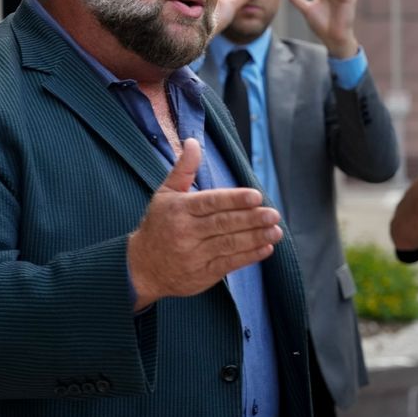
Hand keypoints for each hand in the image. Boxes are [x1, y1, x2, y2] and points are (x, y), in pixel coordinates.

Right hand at [126, 139, 282, 309]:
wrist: (142, 267)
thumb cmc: (158, 226)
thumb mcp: (164, 195)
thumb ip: (183, 169)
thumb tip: (193, 142)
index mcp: (179, 210)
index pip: (210, 202)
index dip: (234, 200)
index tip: (256, 196)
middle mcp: (185, 232)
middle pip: (223, 224)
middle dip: (251, 219)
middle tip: (273, 214)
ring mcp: (194, 255)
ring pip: (229, 245)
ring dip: (255, 238)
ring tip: (275, 231)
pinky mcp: (202, 274)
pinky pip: (229, 264)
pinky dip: (249, 257)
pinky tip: (266, 248)